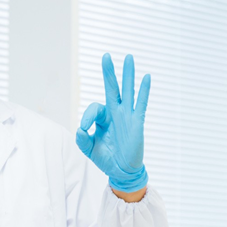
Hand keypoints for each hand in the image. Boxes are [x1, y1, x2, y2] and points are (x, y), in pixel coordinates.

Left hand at [76, 54, 149, 192]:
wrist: (121, 171)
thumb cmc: (106, 158)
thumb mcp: (89, 148)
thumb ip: (82, 139)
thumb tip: (80, 128)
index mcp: (103, 118)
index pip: (94, 108)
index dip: (87, 116)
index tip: (85, 128)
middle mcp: (115, 113)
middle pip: (112, 88)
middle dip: (108, 72)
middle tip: (106, 56)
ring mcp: (127, 116)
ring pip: (127, 91)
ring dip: (128, 74)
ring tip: (128, 57)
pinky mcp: (137, 122)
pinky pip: (140, 103)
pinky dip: (143, 90)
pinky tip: (146, 77)